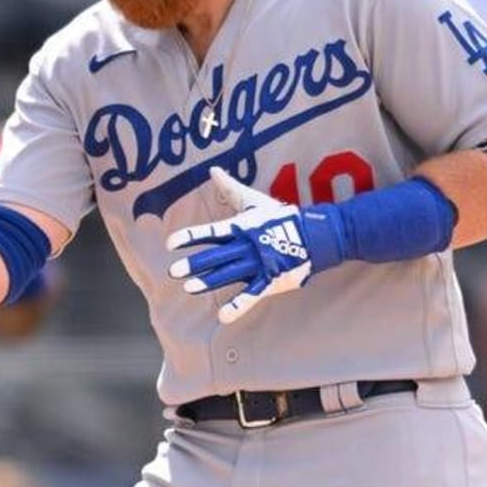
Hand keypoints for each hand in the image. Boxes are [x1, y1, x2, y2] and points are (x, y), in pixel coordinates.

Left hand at [166, 167, 340, 323]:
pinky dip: (238, 306)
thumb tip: (213, 169)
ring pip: (230, 274)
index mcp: (241, 228)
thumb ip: (231, 188)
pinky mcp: (270, 280)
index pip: (211, 232)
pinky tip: (223, 317)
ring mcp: (259, 264)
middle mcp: (247, 246)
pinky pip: (252, 295)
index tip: (170, 244)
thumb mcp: (255, 200)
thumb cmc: (282, 217)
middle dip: (195, 263)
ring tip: (189, 288)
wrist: (317, 235)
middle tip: (173, 271)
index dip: (190, 237)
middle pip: (217, 256)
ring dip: (209, 281)